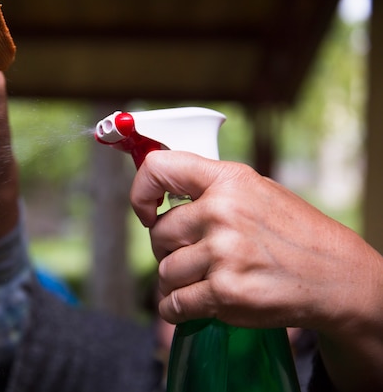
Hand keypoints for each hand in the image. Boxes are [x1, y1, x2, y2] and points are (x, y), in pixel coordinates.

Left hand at [130, 151, 382, 390]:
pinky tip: (185, 306)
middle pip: (159, 234)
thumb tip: (161, 194)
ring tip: (198, 281)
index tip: (146, 211)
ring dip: (174, 282)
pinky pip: (174, 303)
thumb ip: (211, 188)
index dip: (142, 192)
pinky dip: (174, 309)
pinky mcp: (226, 292)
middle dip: (166, 249)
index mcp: (229, 180)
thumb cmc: (293, 233)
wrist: (334, 276)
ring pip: (165, 271)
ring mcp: (223, 253)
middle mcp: (222, 212)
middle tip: (189, 256)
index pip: (160, 168)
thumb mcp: (256, 191)